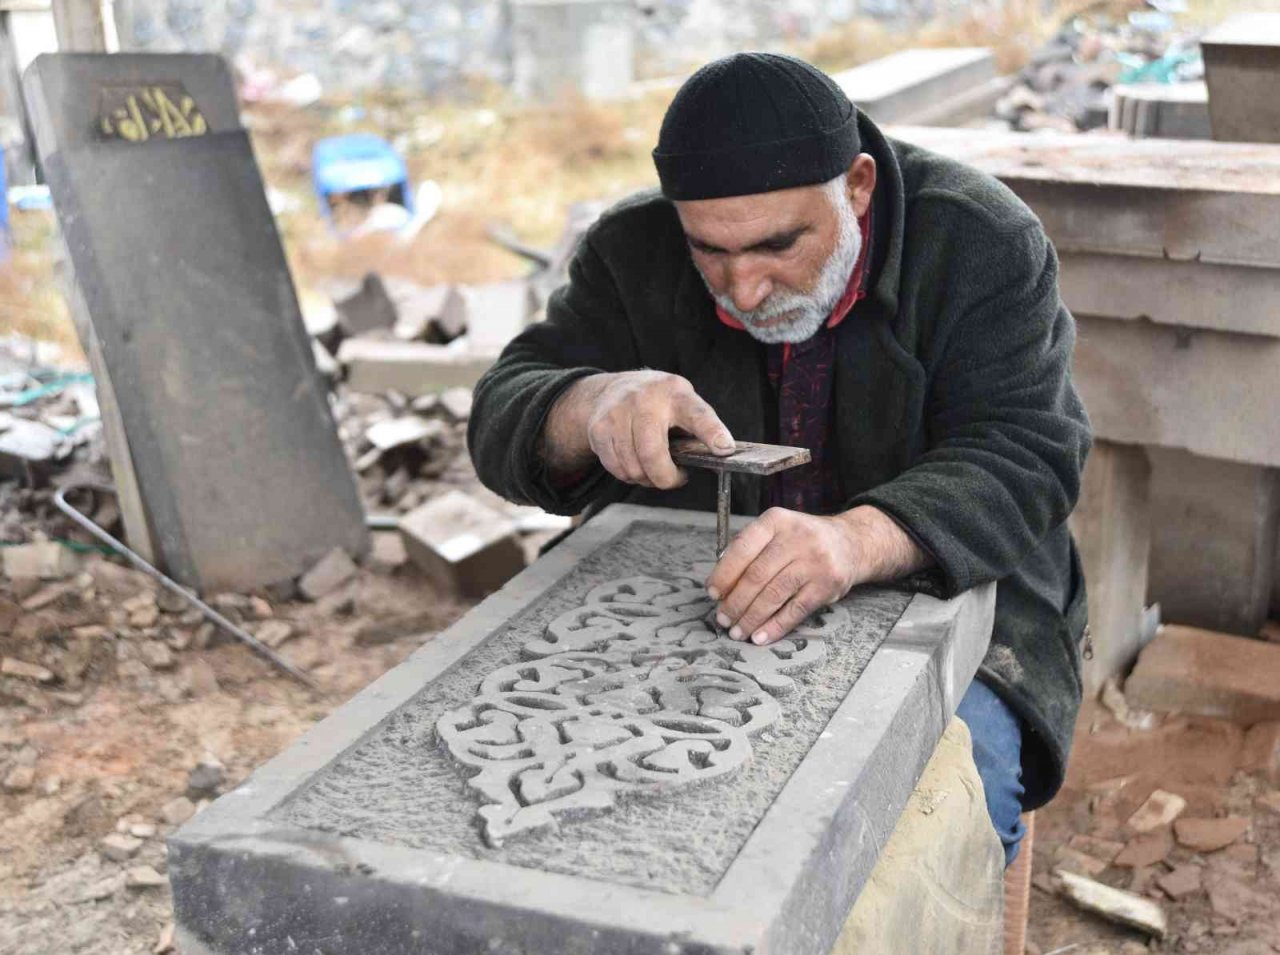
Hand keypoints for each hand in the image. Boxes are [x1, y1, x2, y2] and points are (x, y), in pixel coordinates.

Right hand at [544, 371, 734, 488]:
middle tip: (674, 478)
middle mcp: (645, 399)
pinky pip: (616, 469)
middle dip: (665, 478)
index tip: (724, 449)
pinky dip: (628, 475)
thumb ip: (700, 429)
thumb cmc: (659, 404)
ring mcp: (618, 412)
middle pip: (652, 454)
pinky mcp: (598, 428)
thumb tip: (722, 456)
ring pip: (632, 467)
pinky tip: (635, 463)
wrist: (613, 389)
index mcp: (677, 394)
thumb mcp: (684, 404)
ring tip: (653, 468)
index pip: (698, 415)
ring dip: (646, 479)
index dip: (712, 433)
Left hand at [705, 508, 864, 646]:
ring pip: (773, 596)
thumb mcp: (778, 531)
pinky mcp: (827, 585)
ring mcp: (814, 562)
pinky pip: (795, 611)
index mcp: (776, 521)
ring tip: (738, 631)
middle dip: (735, 602)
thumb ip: (750, 550)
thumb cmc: (803, 540)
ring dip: (751, 618)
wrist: (851, 543)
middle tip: (723, 618)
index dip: (723, 574)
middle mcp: (797, 538)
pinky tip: (760, 636)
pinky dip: (774, 627)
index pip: (742, 548)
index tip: (712, 593)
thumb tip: (720, 585)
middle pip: (756, 576)